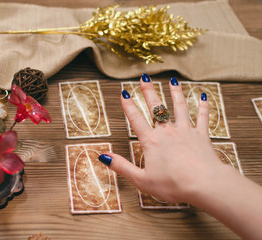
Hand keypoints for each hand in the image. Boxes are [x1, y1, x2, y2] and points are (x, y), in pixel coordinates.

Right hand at [99, 74, 223, 202]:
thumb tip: (103, 156)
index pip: (136, 119)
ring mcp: (185, 131)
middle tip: (145, 78)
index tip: (124, 92)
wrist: (203, 184)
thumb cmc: (173, 185)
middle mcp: (167, 132)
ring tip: (172, 80)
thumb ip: (122, 166)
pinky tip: (202, 95)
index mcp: (151, 142)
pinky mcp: (201, 135)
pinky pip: (202, 117)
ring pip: (179, 107)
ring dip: (175, 92)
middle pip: (156, 107)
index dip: (128, 105)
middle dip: (149, 91)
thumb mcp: (141, 180)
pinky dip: (203, 105)